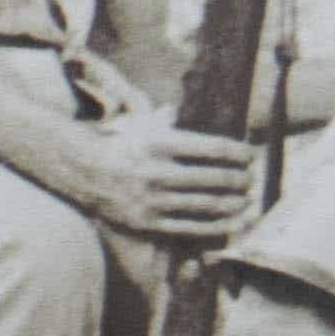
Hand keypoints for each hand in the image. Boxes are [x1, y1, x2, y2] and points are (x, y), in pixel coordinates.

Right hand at [70, 120, 262, 244]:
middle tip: (252, 179)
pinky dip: (217, 225)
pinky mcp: (148, 222)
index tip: (251, 156)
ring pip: (207, 204)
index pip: (213, 148)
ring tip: (248, 201)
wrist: (82, 172)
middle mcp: (156, 171)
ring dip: (234, 203)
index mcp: (159, 143)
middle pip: (215, 178)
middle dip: (241, 180)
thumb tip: (188, 108)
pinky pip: (191, 227)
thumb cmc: (120, 144)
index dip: (239, 153)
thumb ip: (169, 120)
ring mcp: (152, 200)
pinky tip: (232, 221)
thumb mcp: (142, 124)